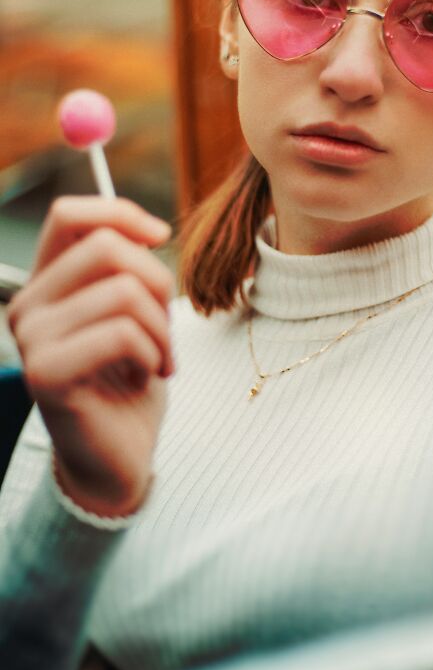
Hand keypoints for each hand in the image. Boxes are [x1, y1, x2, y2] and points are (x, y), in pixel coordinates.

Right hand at [6, 197, 174, 516]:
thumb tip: (148, 228)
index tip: (162, 236)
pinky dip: (152, 352)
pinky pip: (120, 333)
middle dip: (158, 280)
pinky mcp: (47, 374)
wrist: (119, 456)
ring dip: (161, 327)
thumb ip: (126, 269)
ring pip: (122, 291)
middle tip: (167, 324)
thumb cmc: (130, 379)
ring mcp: (31, 340)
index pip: (69, 214)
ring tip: (161, 357)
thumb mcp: (134, 311)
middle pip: (106, 246)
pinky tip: (147, 375)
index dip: (121, 213)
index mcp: (48, 282)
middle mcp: (28, 305)